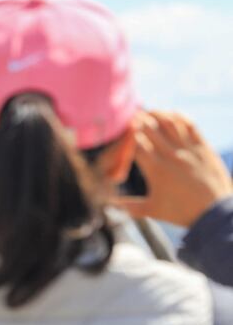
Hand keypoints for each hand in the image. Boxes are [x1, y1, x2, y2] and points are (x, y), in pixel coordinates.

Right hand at [114, 111, 232, 226]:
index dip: (128, 133)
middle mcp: (170, 156)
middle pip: (150, 129)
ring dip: (158, 114)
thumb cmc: (182, 213)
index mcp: (155, 169)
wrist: (214, 212)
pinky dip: (179, 117)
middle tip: (132, 113)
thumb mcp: (153, 210)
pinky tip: (172, 114)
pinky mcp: (204, 148)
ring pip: (170, 123)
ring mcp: (188, 150)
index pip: (136, 143)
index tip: (122, 127)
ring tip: (150, 111)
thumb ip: (130, 206)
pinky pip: (190, 126)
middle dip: (139, 120)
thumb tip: (110, 204)